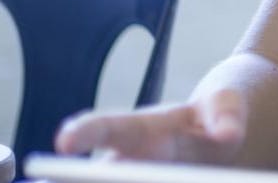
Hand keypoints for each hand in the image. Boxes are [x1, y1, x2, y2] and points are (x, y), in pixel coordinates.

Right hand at [54, 89, 247, 164]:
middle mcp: (127, 159)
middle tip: (50, 182)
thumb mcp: (227, 104)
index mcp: (145, 128)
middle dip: (75, 178)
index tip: (65, 140)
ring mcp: (132, 177)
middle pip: (96, 173)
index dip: (86, 133)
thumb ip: (226, 115)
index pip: (110, 128)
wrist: (221, 131)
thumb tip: (228, 136)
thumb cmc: (217, 112)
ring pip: (107, 181)